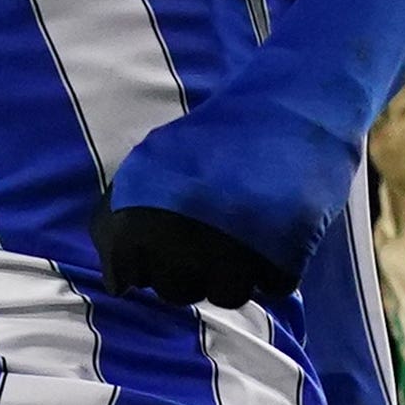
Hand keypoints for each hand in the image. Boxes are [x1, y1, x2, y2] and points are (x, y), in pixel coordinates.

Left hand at [101, 89, 340, 308]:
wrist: (287, 108)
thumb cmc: (213, 136)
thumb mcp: (147, 164)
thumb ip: (119, 217)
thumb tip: (116, 281)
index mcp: (139, 222)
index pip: (126, 277)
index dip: (146, 261)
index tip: (166, 236)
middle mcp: (179, 248)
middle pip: (176, 292)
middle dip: (189, 269)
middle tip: (209, 231)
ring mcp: (231, 260)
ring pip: (224, 296)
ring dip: (233, 272)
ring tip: (244, 230)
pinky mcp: (280, 263)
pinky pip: (270, 288)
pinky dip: (273, 267)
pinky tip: (274, 231)